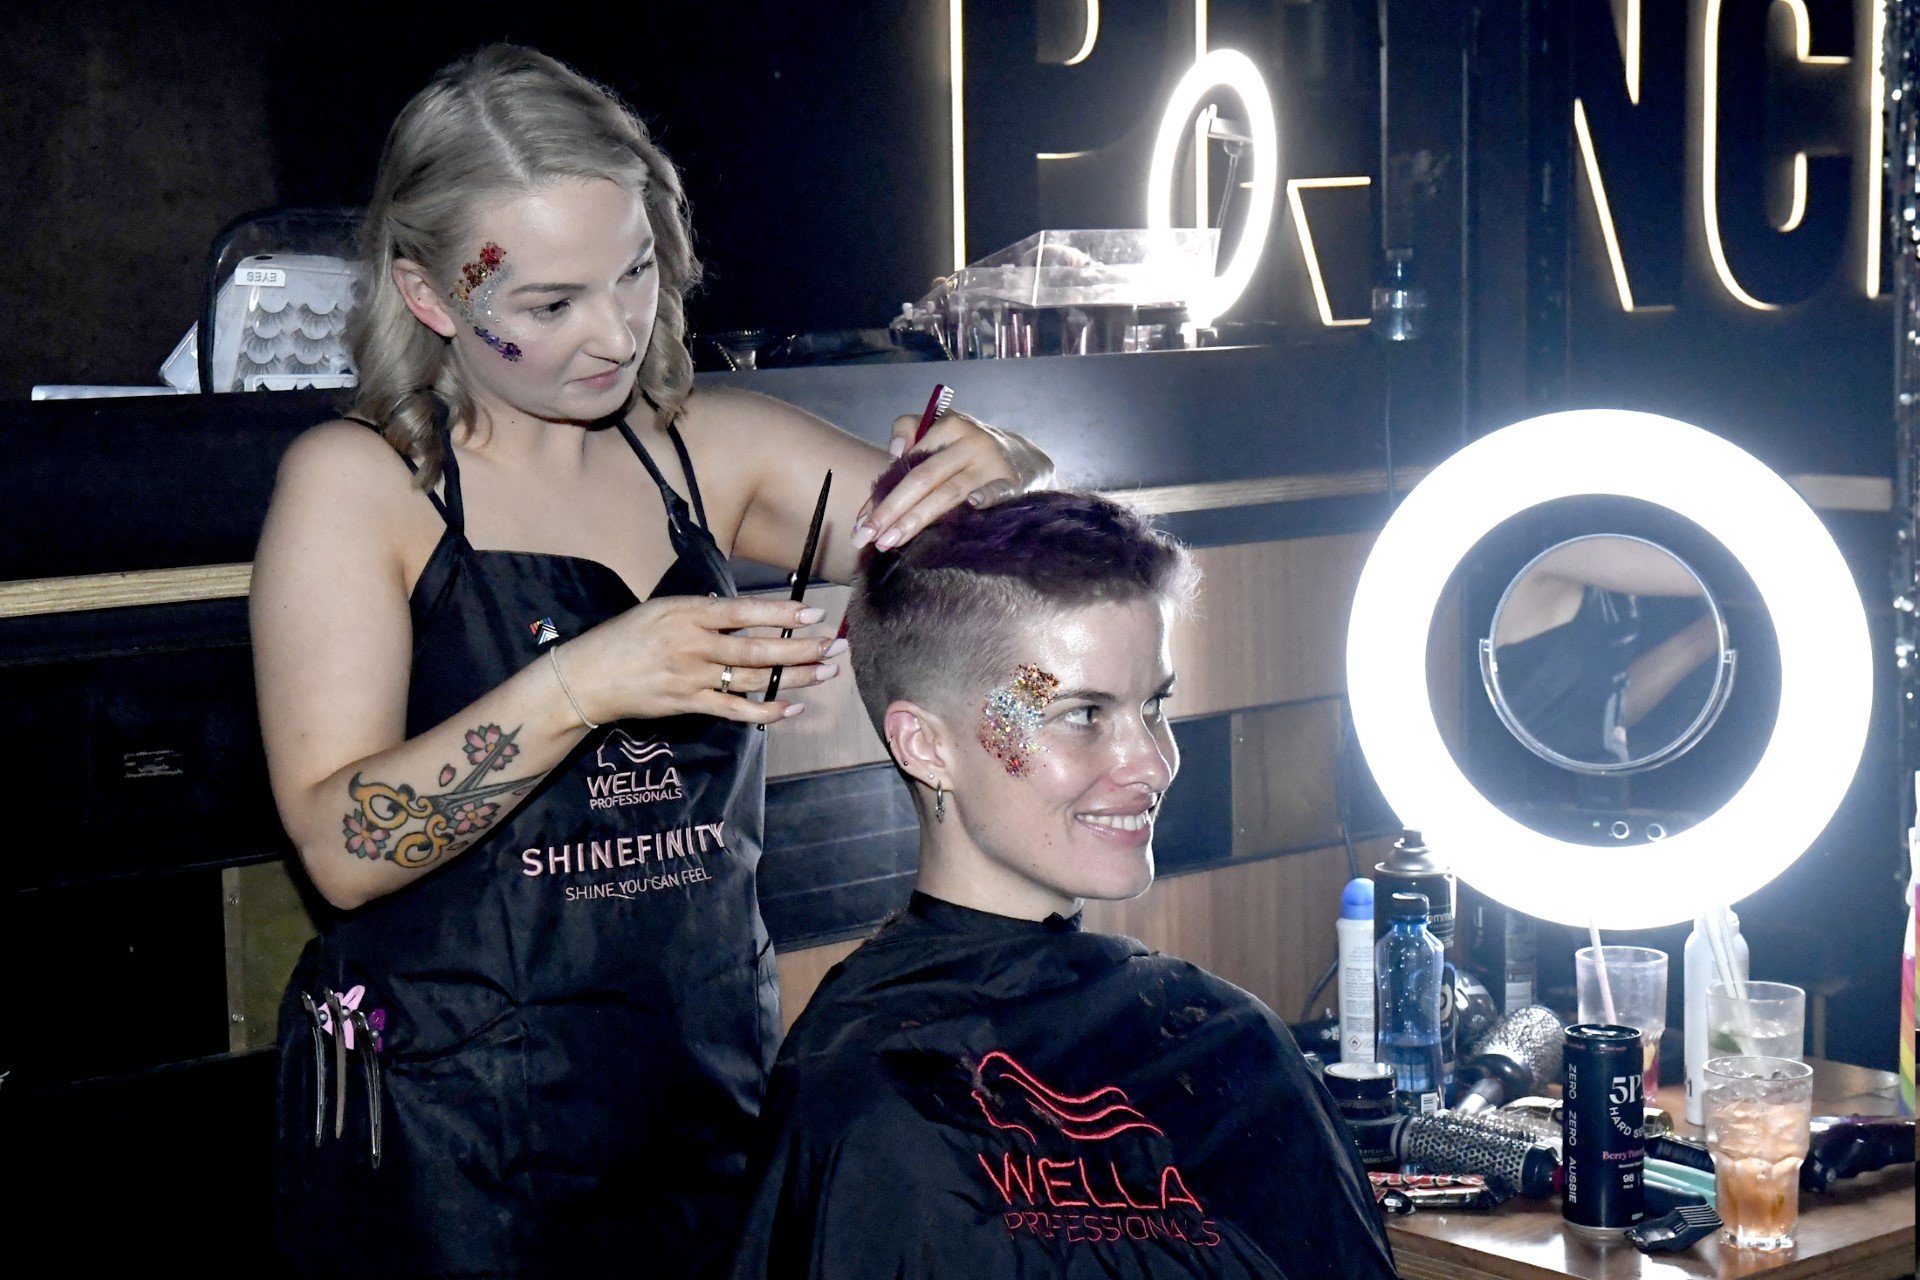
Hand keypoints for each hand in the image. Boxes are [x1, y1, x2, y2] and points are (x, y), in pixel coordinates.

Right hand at [558, 596, 845, 726]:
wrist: (587, 677)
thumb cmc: (625, 638)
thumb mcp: (661, 610)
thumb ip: (701, 612)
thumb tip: (742, 613)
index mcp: (686, 614)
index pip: (742, 611)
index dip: (779, 611)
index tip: (813, 612)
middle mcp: (692, 645)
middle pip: (756, 648)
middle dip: (800, 647)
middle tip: (834, 646)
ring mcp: (692, 678)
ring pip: (752, 678)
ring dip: (793, 677)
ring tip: (825, 672)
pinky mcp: (688, 704)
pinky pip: (734, 710)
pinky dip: (765, 711)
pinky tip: (792, 708)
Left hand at [852, 411, 1053, 550]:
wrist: (1025, 457)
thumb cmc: (969, 451)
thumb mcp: (942, 430)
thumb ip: (911, 431)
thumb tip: (894, 452)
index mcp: (950, 426)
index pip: (908, 463)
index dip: (881, 493)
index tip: (861, 521)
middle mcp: (971, 443)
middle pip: (923, 478)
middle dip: (890, 510)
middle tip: (864, 536)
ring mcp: (993, 464)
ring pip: (950, 493)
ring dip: (917, 519)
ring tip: (889, 541)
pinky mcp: (1015, 483)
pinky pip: (999, 492)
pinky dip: (987, 498)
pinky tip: (972, 508)